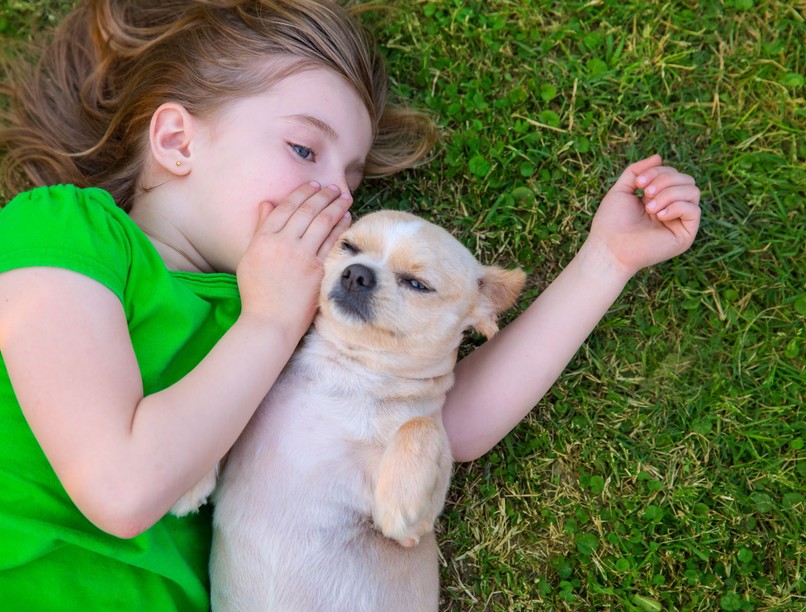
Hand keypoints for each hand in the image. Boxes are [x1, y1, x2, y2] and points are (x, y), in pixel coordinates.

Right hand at [236, 182, 351, 333]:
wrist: (270, 320)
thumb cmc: (257, 292)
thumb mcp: (250, 256)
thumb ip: (260, 228)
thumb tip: (268, 203)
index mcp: (264, 239)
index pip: (286, 207)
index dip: (302, 193)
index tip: (313, 185)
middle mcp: (283, 243)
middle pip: (307, 211)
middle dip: (323, 195)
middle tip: (334, 188)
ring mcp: (302, 256)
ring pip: (322, 222)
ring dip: (335, 206)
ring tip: (345, 197)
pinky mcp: (318, 269)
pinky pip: (332, 242)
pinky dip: (341, 227)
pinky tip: (347, 218)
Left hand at [587, 154, 700, 276]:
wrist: (609, 248)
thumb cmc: (611, 222)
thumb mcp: (622, 190)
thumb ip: (637, 171)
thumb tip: (658, 156)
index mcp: (659, 199)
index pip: (673, 174)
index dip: (658, 172)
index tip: (639, 183)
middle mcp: (672, 209)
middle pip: (686, 179)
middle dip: (665, 180)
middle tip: (645, 194)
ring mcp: (679, 222)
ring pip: (693, 191)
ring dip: (670, 193)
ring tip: (650, 207)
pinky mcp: (685, 235)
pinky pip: (694, 210)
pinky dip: (676, 207)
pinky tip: (659, 216)